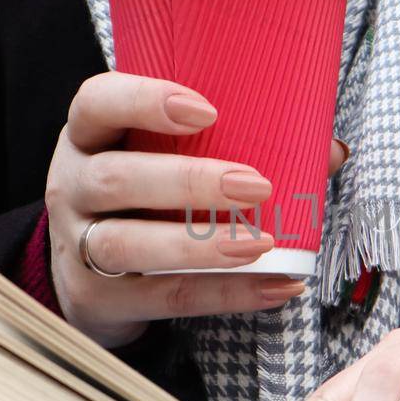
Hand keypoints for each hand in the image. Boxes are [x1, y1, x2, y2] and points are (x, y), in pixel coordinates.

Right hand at [46, 72, 346, 347]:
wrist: (92, 278)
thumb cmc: (146, 200)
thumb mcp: (166, 162)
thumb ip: (239, 145)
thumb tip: (329, 150)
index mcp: (90, 137)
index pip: (97, 102)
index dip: (145, 101)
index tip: (207, 110)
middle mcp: (70, 185)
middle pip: (116, 179)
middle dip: (189, 182)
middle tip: (256, 185)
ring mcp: (76, 245)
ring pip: (126, 244)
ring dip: (198, 245)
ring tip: (261, 245)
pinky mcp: (96, 299)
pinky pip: (162, 298)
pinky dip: (224, 295)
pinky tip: (274, 286)